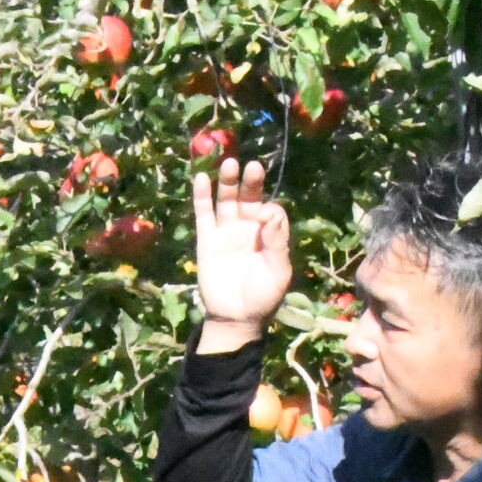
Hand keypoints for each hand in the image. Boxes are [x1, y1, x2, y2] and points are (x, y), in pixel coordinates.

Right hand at [193, 158, 294, 355]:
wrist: (235, 318)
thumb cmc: (262, 298)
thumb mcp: (278, 273)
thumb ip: (278, 244)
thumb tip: (271, 214)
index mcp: (269, 235)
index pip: (271, 211)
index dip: (269, 210)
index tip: (263, 219)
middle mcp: (249, 228)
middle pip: (250, 197)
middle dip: (251, 182)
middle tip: (253, 167)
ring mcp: (227, 232)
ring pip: (227, 200)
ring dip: (228, 182)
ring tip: (229, 163)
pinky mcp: (208, 240)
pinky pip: (204, 214)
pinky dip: (203, 196)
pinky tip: (203, 177)